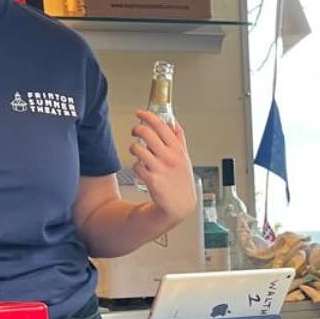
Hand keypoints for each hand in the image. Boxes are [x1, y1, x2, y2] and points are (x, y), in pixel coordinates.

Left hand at [128, 113, 198, 227]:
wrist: (180, 205)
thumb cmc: (182, 181)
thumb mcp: (185, 157)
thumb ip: (179, 139)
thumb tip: (173, 122)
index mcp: (178, 149)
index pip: (161, 126)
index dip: (148, 116)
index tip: (140, 113)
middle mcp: (169, 156)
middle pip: (146, 133)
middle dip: (137, 129)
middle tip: (135, 131)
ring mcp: (160, 168)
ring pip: (137, 148)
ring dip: (134, 149)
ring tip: (137, 152)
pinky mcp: (151, 179)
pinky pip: (136, 166)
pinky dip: (136, 166)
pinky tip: (142, 169)